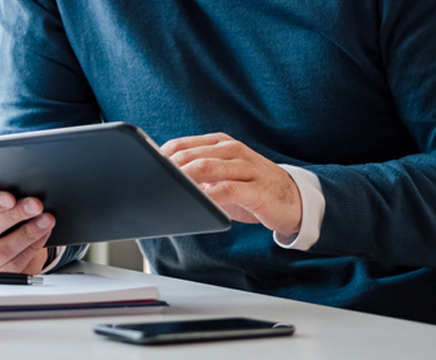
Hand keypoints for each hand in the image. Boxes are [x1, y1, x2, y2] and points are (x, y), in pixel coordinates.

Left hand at [160, 133, 302, 233]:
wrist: (294, 200)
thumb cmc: (251, 189)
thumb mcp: (222, 177)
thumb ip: (198, 176)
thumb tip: (162, 183)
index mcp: (220, 143)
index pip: (181, 145)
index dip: (160, 158)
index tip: (142, 170)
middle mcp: (232, 150)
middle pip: (190, 155)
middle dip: (168, 169)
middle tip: (150, 183)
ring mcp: (246, 167)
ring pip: (207, 167)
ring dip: (184, 180)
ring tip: (167, 190)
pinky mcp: (256, 189)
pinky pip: (228, 190)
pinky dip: (209, 197)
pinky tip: (198, 203)